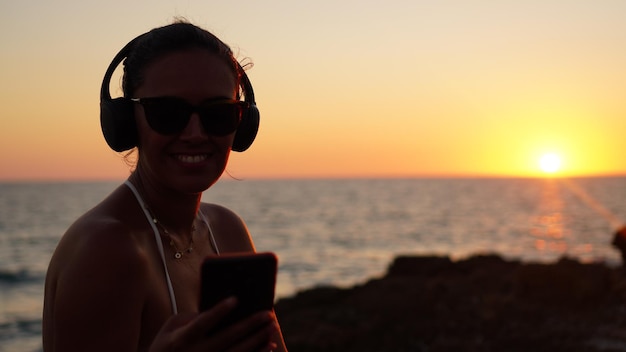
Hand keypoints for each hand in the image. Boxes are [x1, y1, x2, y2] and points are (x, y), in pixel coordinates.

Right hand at [150, 297, 277, 351]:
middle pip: (227, 337)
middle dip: (250, 324)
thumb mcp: (170, 328)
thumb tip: (221, 310)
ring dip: (258, 339)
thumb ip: (192, 317)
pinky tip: (270, 345)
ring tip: (272, 325)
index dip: (218, 311)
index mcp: (182, 339)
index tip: (235, 299)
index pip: (202, 323)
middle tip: (268, 313)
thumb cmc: (166, 345)